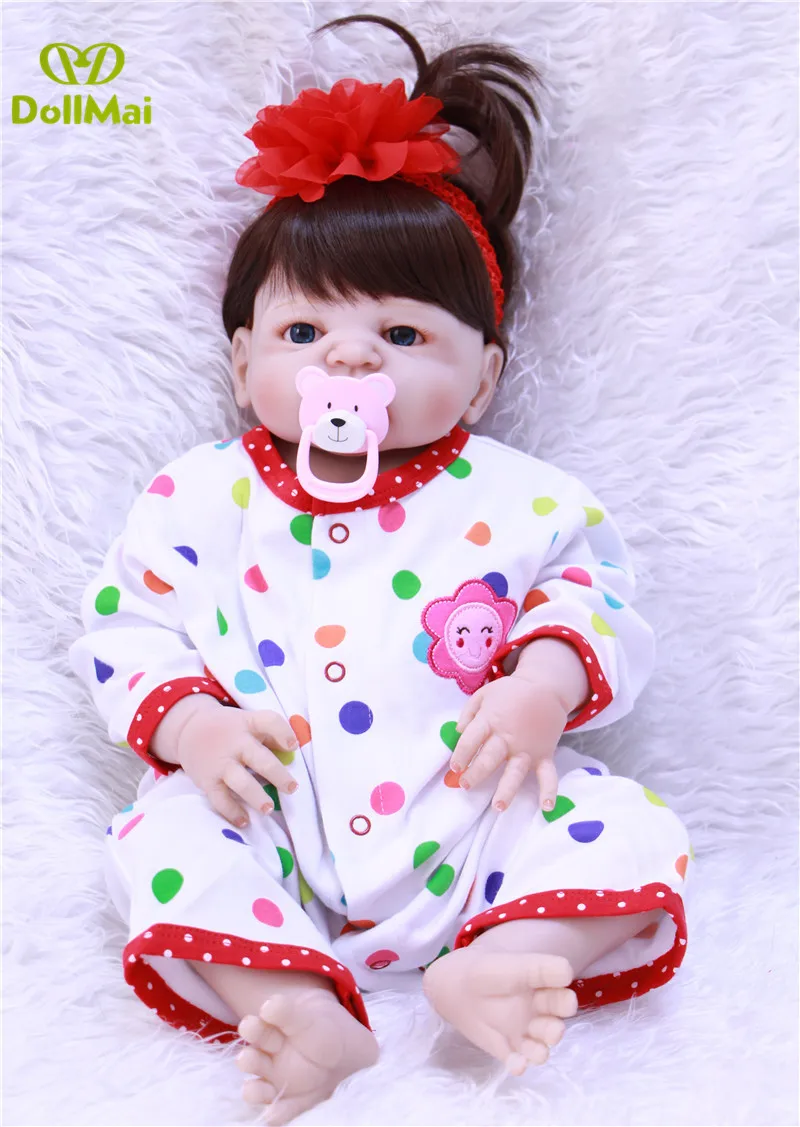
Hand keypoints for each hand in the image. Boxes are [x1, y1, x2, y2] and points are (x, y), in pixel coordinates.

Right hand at [177, 705, 299, 827]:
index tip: (294, 746)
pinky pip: (220, 800)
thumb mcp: (247, 722)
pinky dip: (232, 812)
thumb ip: (270, 734)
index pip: (269, 722)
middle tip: (292, 788)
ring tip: (268, 808)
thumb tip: (293, 751)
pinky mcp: (207, 781)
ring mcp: (220, 763)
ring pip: (240, 782)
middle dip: (277, 775)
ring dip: (256, 797)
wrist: (188, 729)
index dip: (283, 733)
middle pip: (259, 758)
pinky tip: (245, 821)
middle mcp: (235, 743)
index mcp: (248, 724)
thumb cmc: (228, 729)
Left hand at [449, 676, 569, 812]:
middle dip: (476, 773)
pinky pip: (548, 774)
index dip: (461, 754)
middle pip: (489, 758)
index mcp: (490, 720)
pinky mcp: (544, 754)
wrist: (546, 687)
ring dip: (506, 789)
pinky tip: (547, 806)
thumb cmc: (511, 693)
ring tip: (498, 806)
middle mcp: (507, 737)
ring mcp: (527, 748)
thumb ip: (469, 713)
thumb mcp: (484, 694)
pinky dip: (549, 790)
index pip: (471, 739)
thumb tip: (458, 732)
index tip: (455, 767)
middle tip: (465, 785)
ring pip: (515, 771)